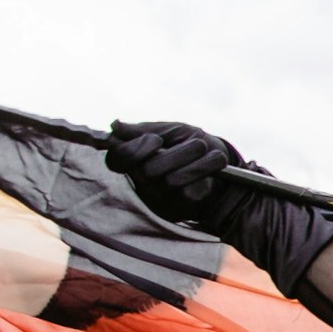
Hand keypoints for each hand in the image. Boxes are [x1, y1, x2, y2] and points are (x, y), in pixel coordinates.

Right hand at [109, 118, 246, 230]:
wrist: (218, 159)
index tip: (156, 140)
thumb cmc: (186, 141)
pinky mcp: (179, 206)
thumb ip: (144, 130)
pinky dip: (206, 170)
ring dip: (195, 161)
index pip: (116, 160)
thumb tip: (115, 125)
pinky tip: (215, 162)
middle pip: (148, 171)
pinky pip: (190, 191)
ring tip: (206, 149)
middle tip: (198, 144)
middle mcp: (142, 180)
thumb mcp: (168, 130)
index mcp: (133, 159)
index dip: (133, 151)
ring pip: (170, 181)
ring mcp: (159, 195)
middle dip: (176, 154)